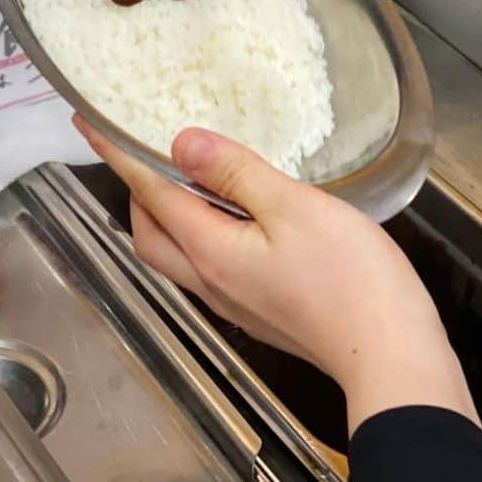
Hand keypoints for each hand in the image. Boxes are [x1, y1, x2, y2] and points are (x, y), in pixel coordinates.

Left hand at [74, 118, 477, 434]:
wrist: (391, 356)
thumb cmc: (349, 278)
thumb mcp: (293, 207)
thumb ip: (234, 173)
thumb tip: (179, 144)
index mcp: (210, 252)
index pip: (150, 194)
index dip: (118, 156)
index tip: (90, 126)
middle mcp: (210, 281)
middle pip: (150, 234)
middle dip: (136, 190)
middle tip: (140, 151)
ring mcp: (233, 301)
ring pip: (176, 253)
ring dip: (165, 214)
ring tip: (183, 176)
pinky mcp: (258, 309)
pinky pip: (206, 265)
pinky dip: (198, 232)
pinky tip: (231, 215)